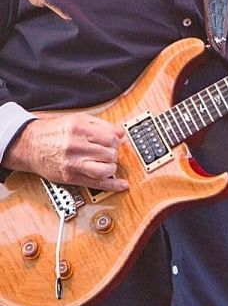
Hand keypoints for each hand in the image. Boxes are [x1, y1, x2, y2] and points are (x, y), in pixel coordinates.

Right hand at [3, 113, 127, 191]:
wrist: (28, 145)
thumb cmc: (52, 132)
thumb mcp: (78, 119)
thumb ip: (102, 125)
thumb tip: (121, 133)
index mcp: (79, 129)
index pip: (111, 138)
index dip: (115, 141)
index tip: (113, 142)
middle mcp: (76, 146)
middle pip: (110, 154)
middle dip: (113, 153)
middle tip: (107, 152)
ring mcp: (73, 163)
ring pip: (106, 169)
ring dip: (111, 167)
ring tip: (106, 163)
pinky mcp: (70, 177)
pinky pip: (96, 184)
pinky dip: (112, 185)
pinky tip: (121, 185)